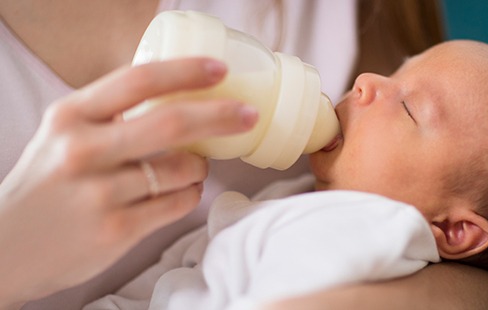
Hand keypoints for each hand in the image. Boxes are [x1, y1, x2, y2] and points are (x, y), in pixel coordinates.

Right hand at [0, 58, 257, 307]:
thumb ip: (109, 115)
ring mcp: (100, 193)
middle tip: (248, 114)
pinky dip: (191, 193)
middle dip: (220, 115)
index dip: (186, 72)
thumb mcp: (63, 136)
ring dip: (201, 164)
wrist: (7, 247)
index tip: (220, 70)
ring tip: (195, 165)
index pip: (137, 80)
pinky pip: (179, 203)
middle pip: (171, 123)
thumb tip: (177, 94)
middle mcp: (83, 151)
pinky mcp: (116, 230)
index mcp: (70, 116)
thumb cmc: (47, 184)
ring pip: (182, 169)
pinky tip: (183, 190)